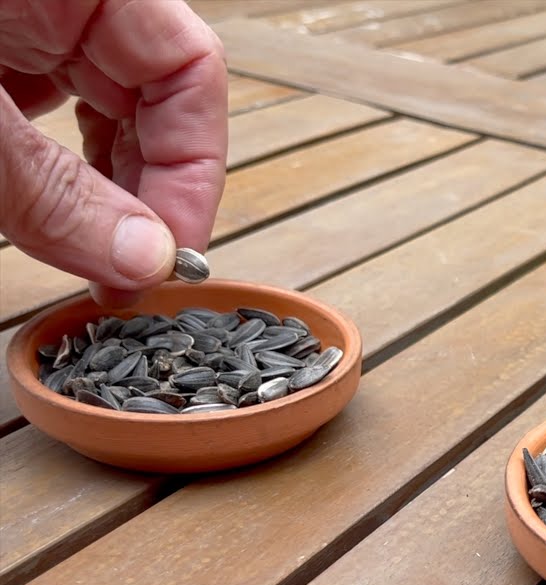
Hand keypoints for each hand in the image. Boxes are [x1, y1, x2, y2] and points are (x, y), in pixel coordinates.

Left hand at [0, 0, 226, 307]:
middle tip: (129, 275)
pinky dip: (53, 166)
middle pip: (156, 95)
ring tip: (93, 251)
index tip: (171, 255)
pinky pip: (48, 106)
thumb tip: (143, 262)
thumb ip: (50, 188)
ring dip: (105, 185)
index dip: (194, 170)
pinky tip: (47, 206)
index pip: (191, 67)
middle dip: (148, 191)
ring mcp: (27, 21)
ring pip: (104, 107)